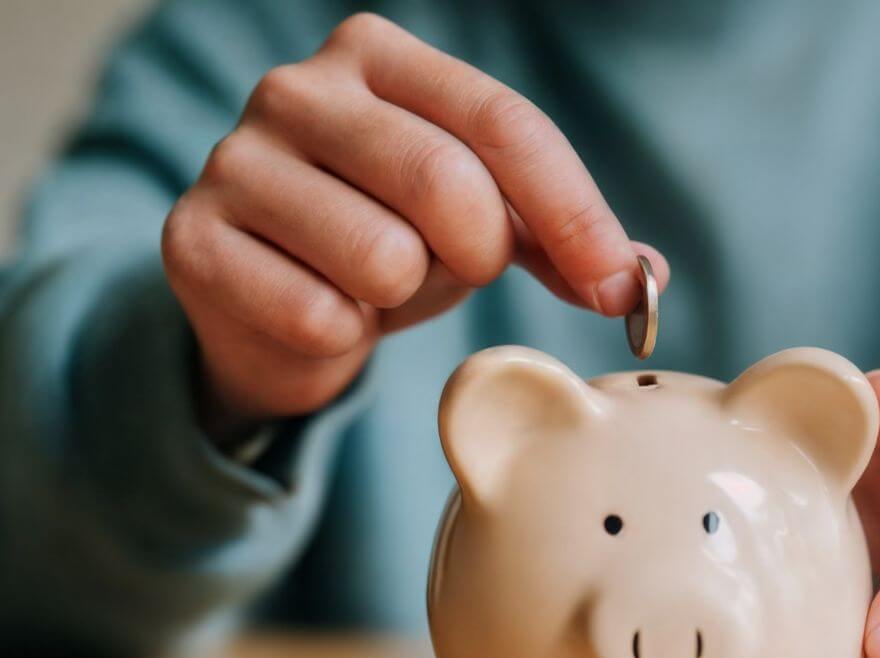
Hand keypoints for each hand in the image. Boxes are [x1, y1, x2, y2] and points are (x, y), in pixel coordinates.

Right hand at [161, 13, 667, 440]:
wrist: (270, 303)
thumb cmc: (387, 241)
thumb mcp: (483, 224)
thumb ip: (562, 238)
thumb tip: (643, 283)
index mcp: (379, 56)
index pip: (504, 123)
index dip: (575, 214)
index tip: (616, 289)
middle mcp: (298, 88)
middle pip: (449, 183)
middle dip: (479, 255)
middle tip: (455, 268)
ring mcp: (234, 159)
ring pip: (383, 256)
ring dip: (402, 296)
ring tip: (373, 282)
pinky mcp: (192, 240)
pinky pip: (319, 315)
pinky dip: (343, 335)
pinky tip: (318, 309)